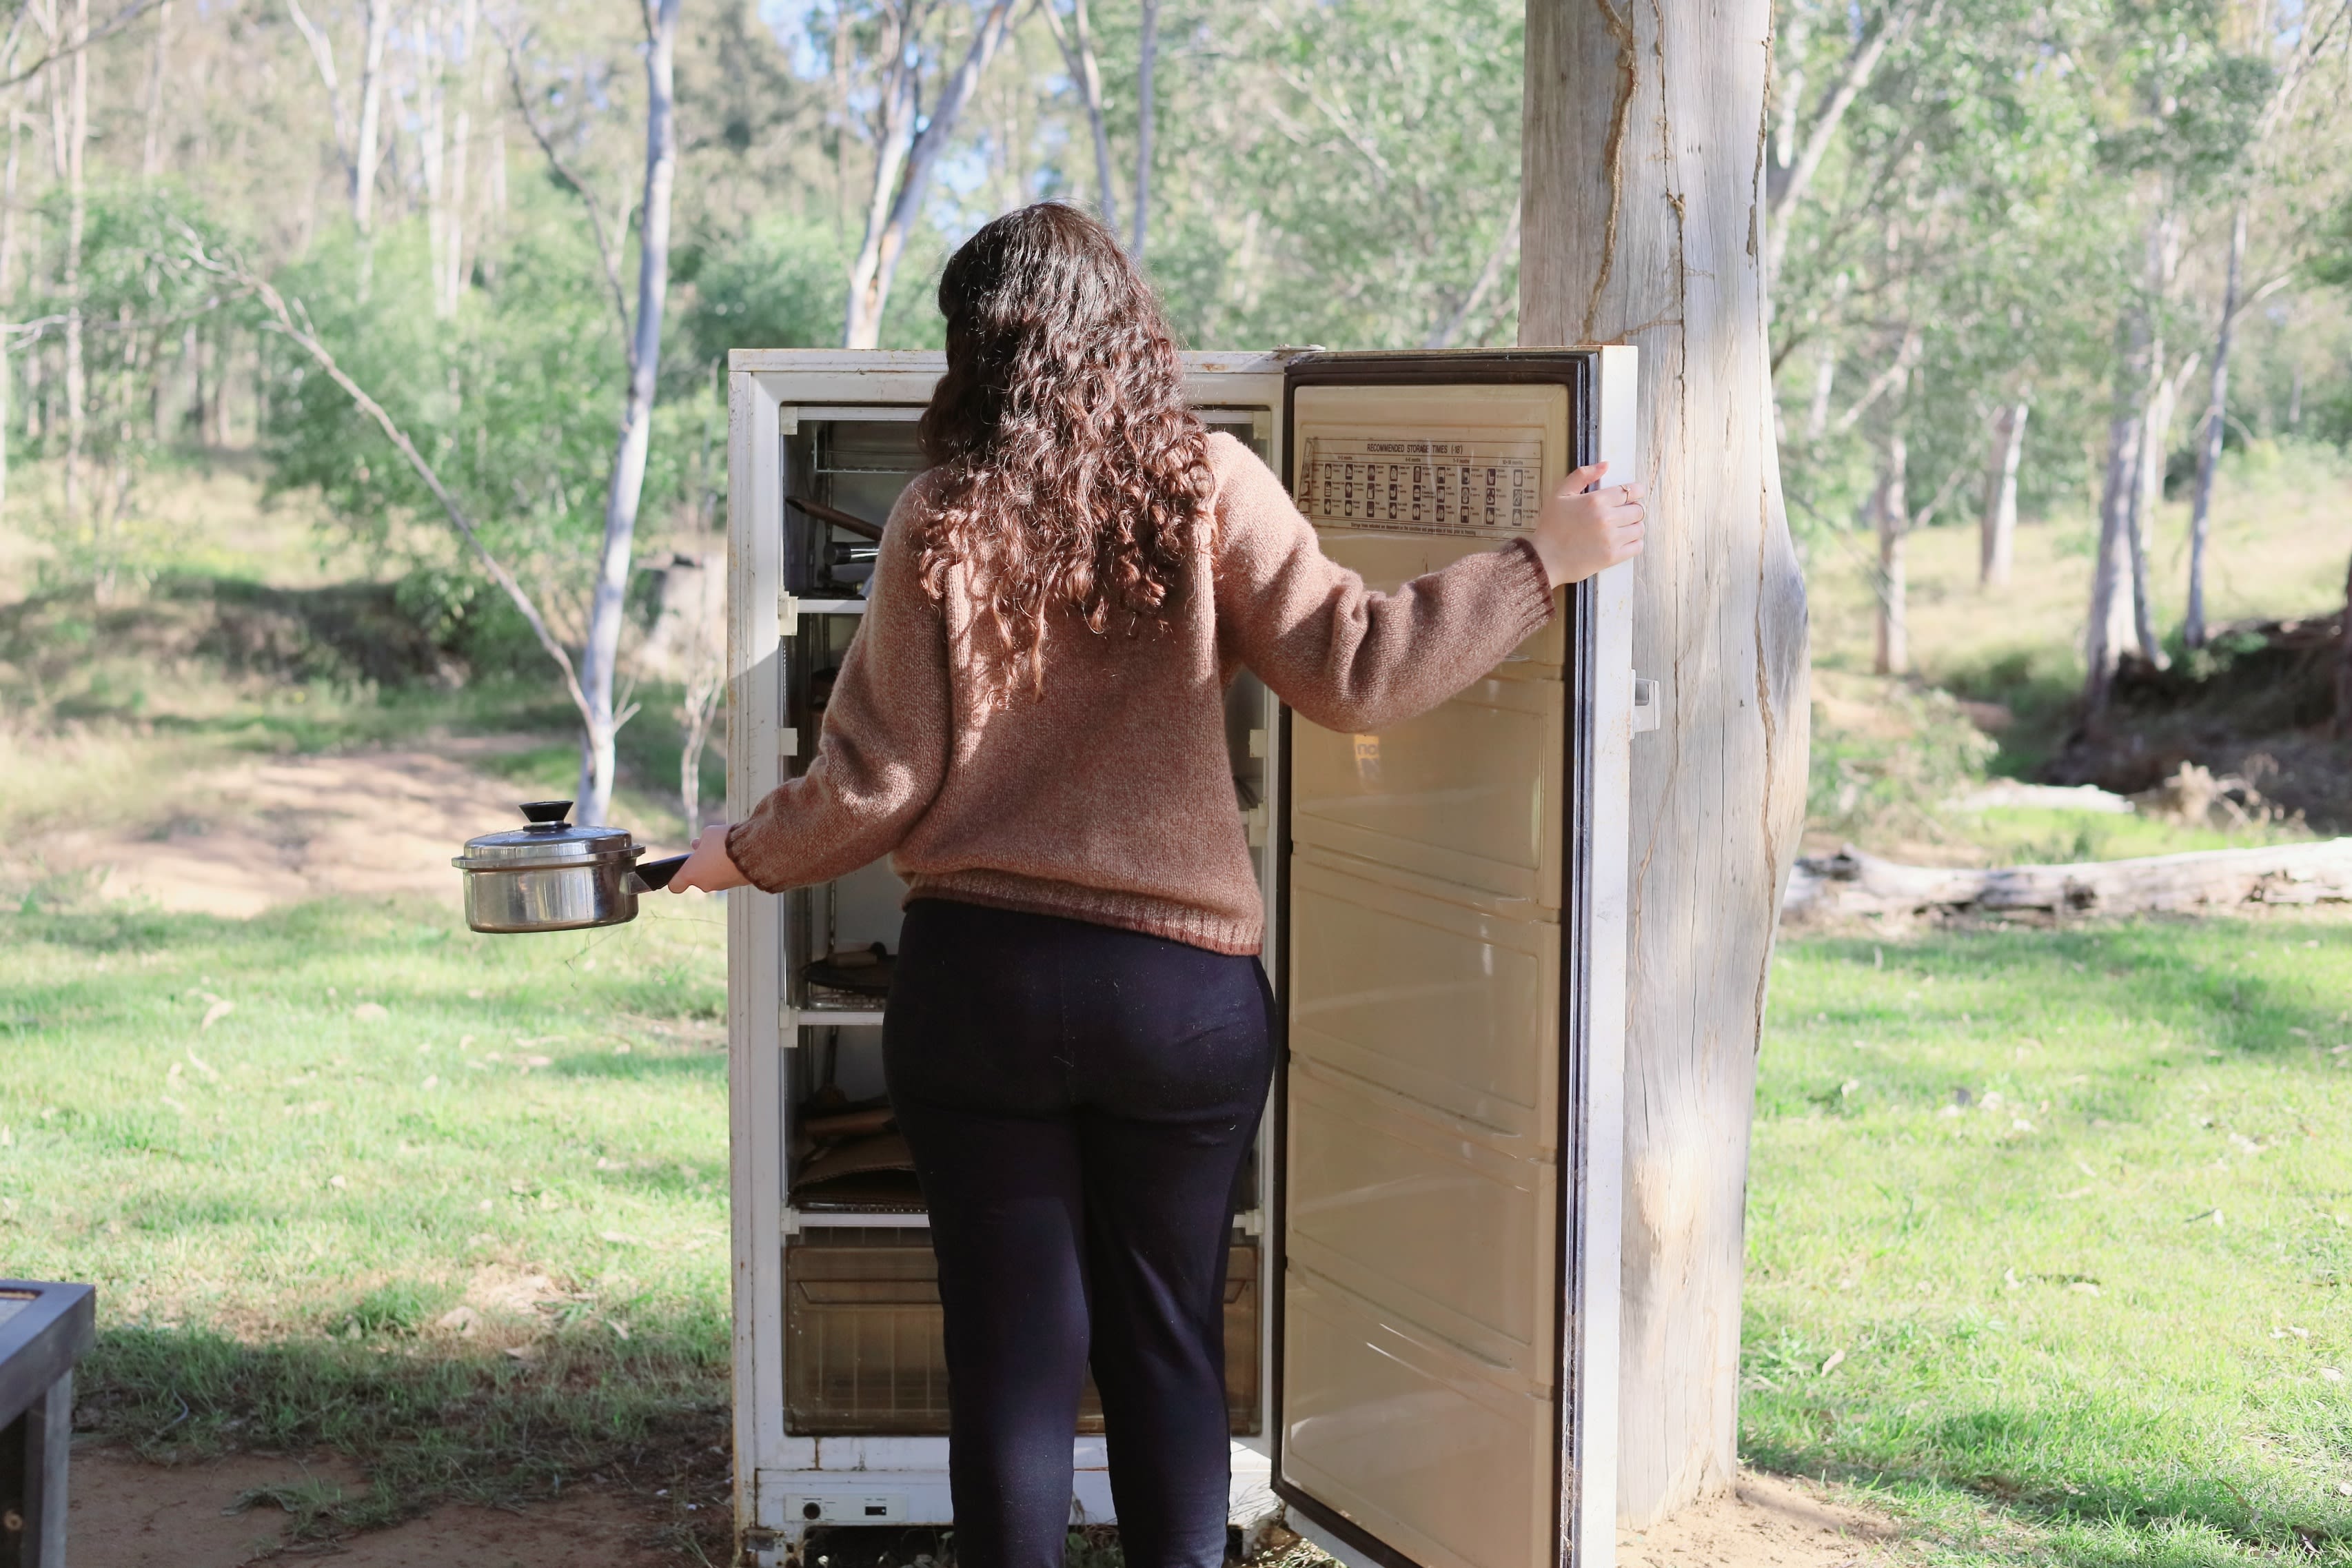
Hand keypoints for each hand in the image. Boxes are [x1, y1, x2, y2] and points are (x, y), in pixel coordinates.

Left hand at [670, 825, 750, 893]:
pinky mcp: (737, 885)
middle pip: (698, 878)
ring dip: (718, 867)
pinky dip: (730, 869)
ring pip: (715, 877)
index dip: (677, 878)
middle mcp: (705, 884)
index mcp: (692, 873)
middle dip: (703, 866)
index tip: (683, 870)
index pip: (676, 886)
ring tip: (727, 850)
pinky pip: (729, 877)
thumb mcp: (708, 834)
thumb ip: (700, 841)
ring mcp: (722, 886)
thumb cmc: (726, 841)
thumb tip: (698, 844)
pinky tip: (737, 855)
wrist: (753, 849)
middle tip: (710, 851)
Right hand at [1527, 461, 1645, 587]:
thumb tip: (1605, 465)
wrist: (1544, 559)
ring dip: (1634, 526)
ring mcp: (1611, 539)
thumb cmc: (1550, 527)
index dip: (1635, 491)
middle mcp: (1607, 519)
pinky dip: (1634, 542)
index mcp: (1595, 500)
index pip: (1630, 491)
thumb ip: (1582, 475)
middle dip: (1633, 509)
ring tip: (1622, 527)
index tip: (1632, 495)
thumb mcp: (1560, 494)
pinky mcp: (1613, 556)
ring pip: (1639, 528)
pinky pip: (1637, 546)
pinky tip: (1623, 541)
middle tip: (1623, 513)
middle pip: (1638, 509)